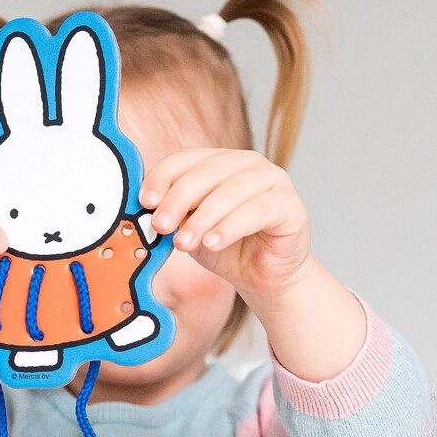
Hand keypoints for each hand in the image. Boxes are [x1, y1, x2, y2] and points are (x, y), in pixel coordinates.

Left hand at [138, 148, 311, 300]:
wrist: (264, 278)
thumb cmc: (228, 249)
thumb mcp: (191, 230)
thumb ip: (174, 216)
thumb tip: (149, 211)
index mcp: (220, 162)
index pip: (186, 158)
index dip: (163, 177)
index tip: (145, 201)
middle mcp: (248, 164)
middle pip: (207, 171)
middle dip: (179, 198)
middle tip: (161, 224)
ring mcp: (274, 181)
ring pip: (231, 191)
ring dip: (203, 217)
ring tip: (183, 242)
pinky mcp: (291, 205)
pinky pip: (257, 211)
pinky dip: (230, 227)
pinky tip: (213, 243)